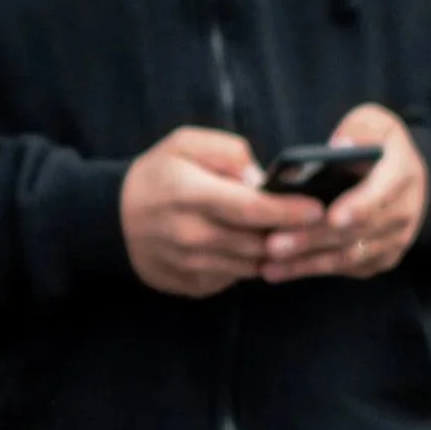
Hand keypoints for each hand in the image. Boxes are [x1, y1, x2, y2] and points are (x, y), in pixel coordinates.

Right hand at [119, 127, 310, 297]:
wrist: (112, 220)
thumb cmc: (157, 175)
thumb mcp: (184, 143)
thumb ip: (228, 152)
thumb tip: (260, 179)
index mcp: (189, 195)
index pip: (250, 208)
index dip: (288, 211)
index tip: (317, 208)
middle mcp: (189, 235)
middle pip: (256, 242)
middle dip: (289, 234)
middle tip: (312, 222)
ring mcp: (189, 265)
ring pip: (250, 265)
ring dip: (271, 252)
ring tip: (285, 234)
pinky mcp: (190, 285)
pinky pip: (233, 278)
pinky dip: (247, 263)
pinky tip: (249, 246)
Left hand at [254, 105, 428, 284]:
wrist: (404, 178)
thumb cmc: (379, 144)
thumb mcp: (375, 122)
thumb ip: (360, 130)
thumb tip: (339, 145)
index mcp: (402, 175)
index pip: (380, 194)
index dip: (357, 207)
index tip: (332, 217)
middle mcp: (403, 213)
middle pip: (356, 232)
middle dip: (313, 239)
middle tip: (274, 244)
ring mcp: (392, 241)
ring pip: (347, 257)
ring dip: (306, 262)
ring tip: (269, 264)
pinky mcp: (378, 259)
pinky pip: (343, 269)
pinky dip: (310, 270)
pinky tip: (278, 270)